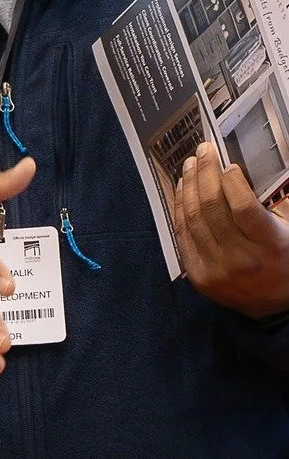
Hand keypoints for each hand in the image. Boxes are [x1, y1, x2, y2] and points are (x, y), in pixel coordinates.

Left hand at [173, 142, 288, 318]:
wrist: (275, 307)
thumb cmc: (288, 260)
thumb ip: (275, 205)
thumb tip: (255, 169)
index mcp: (270, 247)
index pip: (243, 209)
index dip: (232, 183)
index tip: (227, 164)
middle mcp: (240, 259)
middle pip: (213, 209)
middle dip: (206, 174)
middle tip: (203, 151)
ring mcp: (215, 269)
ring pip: (193, 220)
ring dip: (190, 186)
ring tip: (191, 164)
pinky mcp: (198, 276)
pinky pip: (183, 235)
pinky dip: (180, 208)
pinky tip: (182, 188)